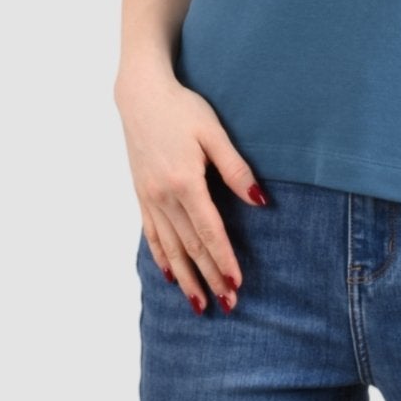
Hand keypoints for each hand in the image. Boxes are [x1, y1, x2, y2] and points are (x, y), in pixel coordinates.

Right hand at [114, 58, 268, 314]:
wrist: (141, 95)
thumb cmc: (182, 109)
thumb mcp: (213, 132)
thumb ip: (235, 168)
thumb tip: (259, 201)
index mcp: (185, 182)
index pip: (209, 231)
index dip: (224, 260)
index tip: (237, 284)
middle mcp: (164, 196)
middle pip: (191, 246)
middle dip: (210, 277)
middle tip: (227, 305)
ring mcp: (149, 197)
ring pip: (170, 247)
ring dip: (186, 278)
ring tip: (199, 303)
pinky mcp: (142, 194)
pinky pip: (151, 234)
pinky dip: (161, 257)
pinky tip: (169, 275)